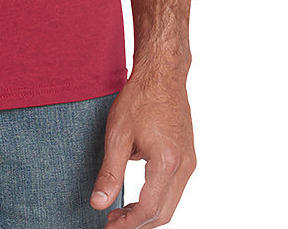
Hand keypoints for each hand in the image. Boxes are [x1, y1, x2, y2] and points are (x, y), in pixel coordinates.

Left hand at [89, 69, 196, 226]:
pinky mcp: (188, 156)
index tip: (108, 225)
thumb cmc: (140, 98)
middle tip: (112, 222)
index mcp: (167, 162)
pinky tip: (136, 193)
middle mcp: (184, 166)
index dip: (127, 223)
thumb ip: (110, 172)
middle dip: (137, 223)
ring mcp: (189, 161)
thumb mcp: (117, 135)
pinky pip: (174, 188)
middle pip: (163, 212)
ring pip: (171, 203)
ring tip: (120, 211)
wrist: (162, 74)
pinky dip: (156, 198)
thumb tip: (98, 203)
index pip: (149, 208)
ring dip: (147, 212)